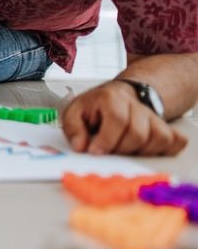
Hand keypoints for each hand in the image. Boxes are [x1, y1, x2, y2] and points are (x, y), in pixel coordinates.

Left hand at [61, 81, 187, 155]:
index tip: (96, 151)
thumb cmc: (95, 107)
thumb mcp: (74, 112)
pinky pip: (174, 142)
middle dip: (120, 148)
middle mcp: (136, 105)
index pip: (118, 119)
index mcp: (111, 98)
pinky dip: (162, 150)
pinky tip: (144, 150)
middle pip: (138, 134)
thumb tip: (81, 147)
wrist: (116, 97)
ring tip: (124, 148)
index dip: (107, 140)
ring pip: (158, 139)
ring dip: (139, 151)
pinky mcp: (166, 127)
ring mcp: (153, 117)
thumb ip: (73, 128)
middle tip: (108, 150)